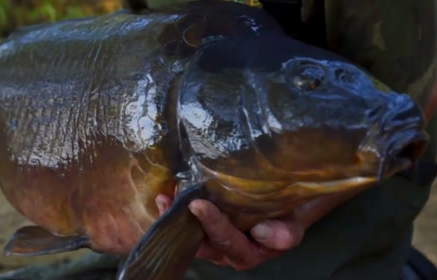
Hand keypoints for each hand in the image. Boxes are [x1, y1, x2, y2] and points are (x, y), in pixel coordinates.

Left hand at [155, 188, 365, 270]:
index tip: (199, 205)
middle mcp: (226, 251)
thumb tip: (260, 231)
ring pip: (191, 234)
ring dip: (175, 217)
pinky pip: (189, 223)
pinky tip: (166, 194)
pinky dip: (176, 210)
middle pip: (202, 241)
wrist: (287, 208)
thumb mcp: (293, 226)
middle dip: (184, 223)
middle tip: (170, 203)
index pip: (227, 241)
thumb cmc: (289, 216)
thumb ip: (283, 234)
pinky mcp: (206, 228)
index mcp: (247, 253)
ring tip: (164, 198)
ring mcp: (214, 241)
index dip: (213, 225)